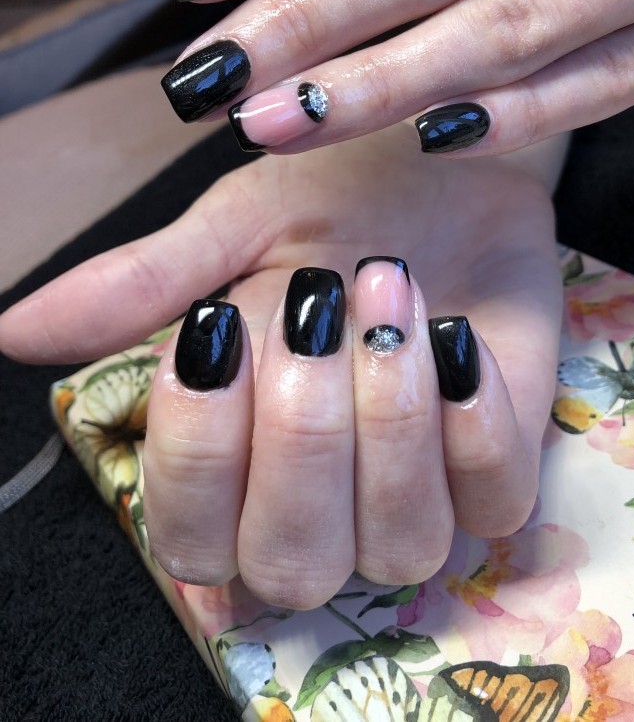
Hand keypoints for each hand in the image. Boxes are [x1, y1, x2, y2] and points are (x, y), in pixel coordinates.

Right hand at [0, 127, 564, 606]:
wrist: (443, 163)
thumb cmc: (334, 196)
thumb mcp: (237, 227)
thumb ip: (144, 287)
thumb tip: (14, 331)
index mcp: (239, 455)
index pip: (190, 536)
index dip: (199, 454)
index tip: (219, 329)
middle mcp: (322, 500)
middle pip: (293, 561)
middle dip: (302, 436)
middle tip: (313, 301)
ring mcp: (417, 493)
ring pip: (399, 546)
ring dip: (391, 419)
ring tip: (384, 288)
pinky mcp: (495, 465)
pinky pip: (493, 505)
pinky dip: (473, 427)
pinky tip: (457, 337)